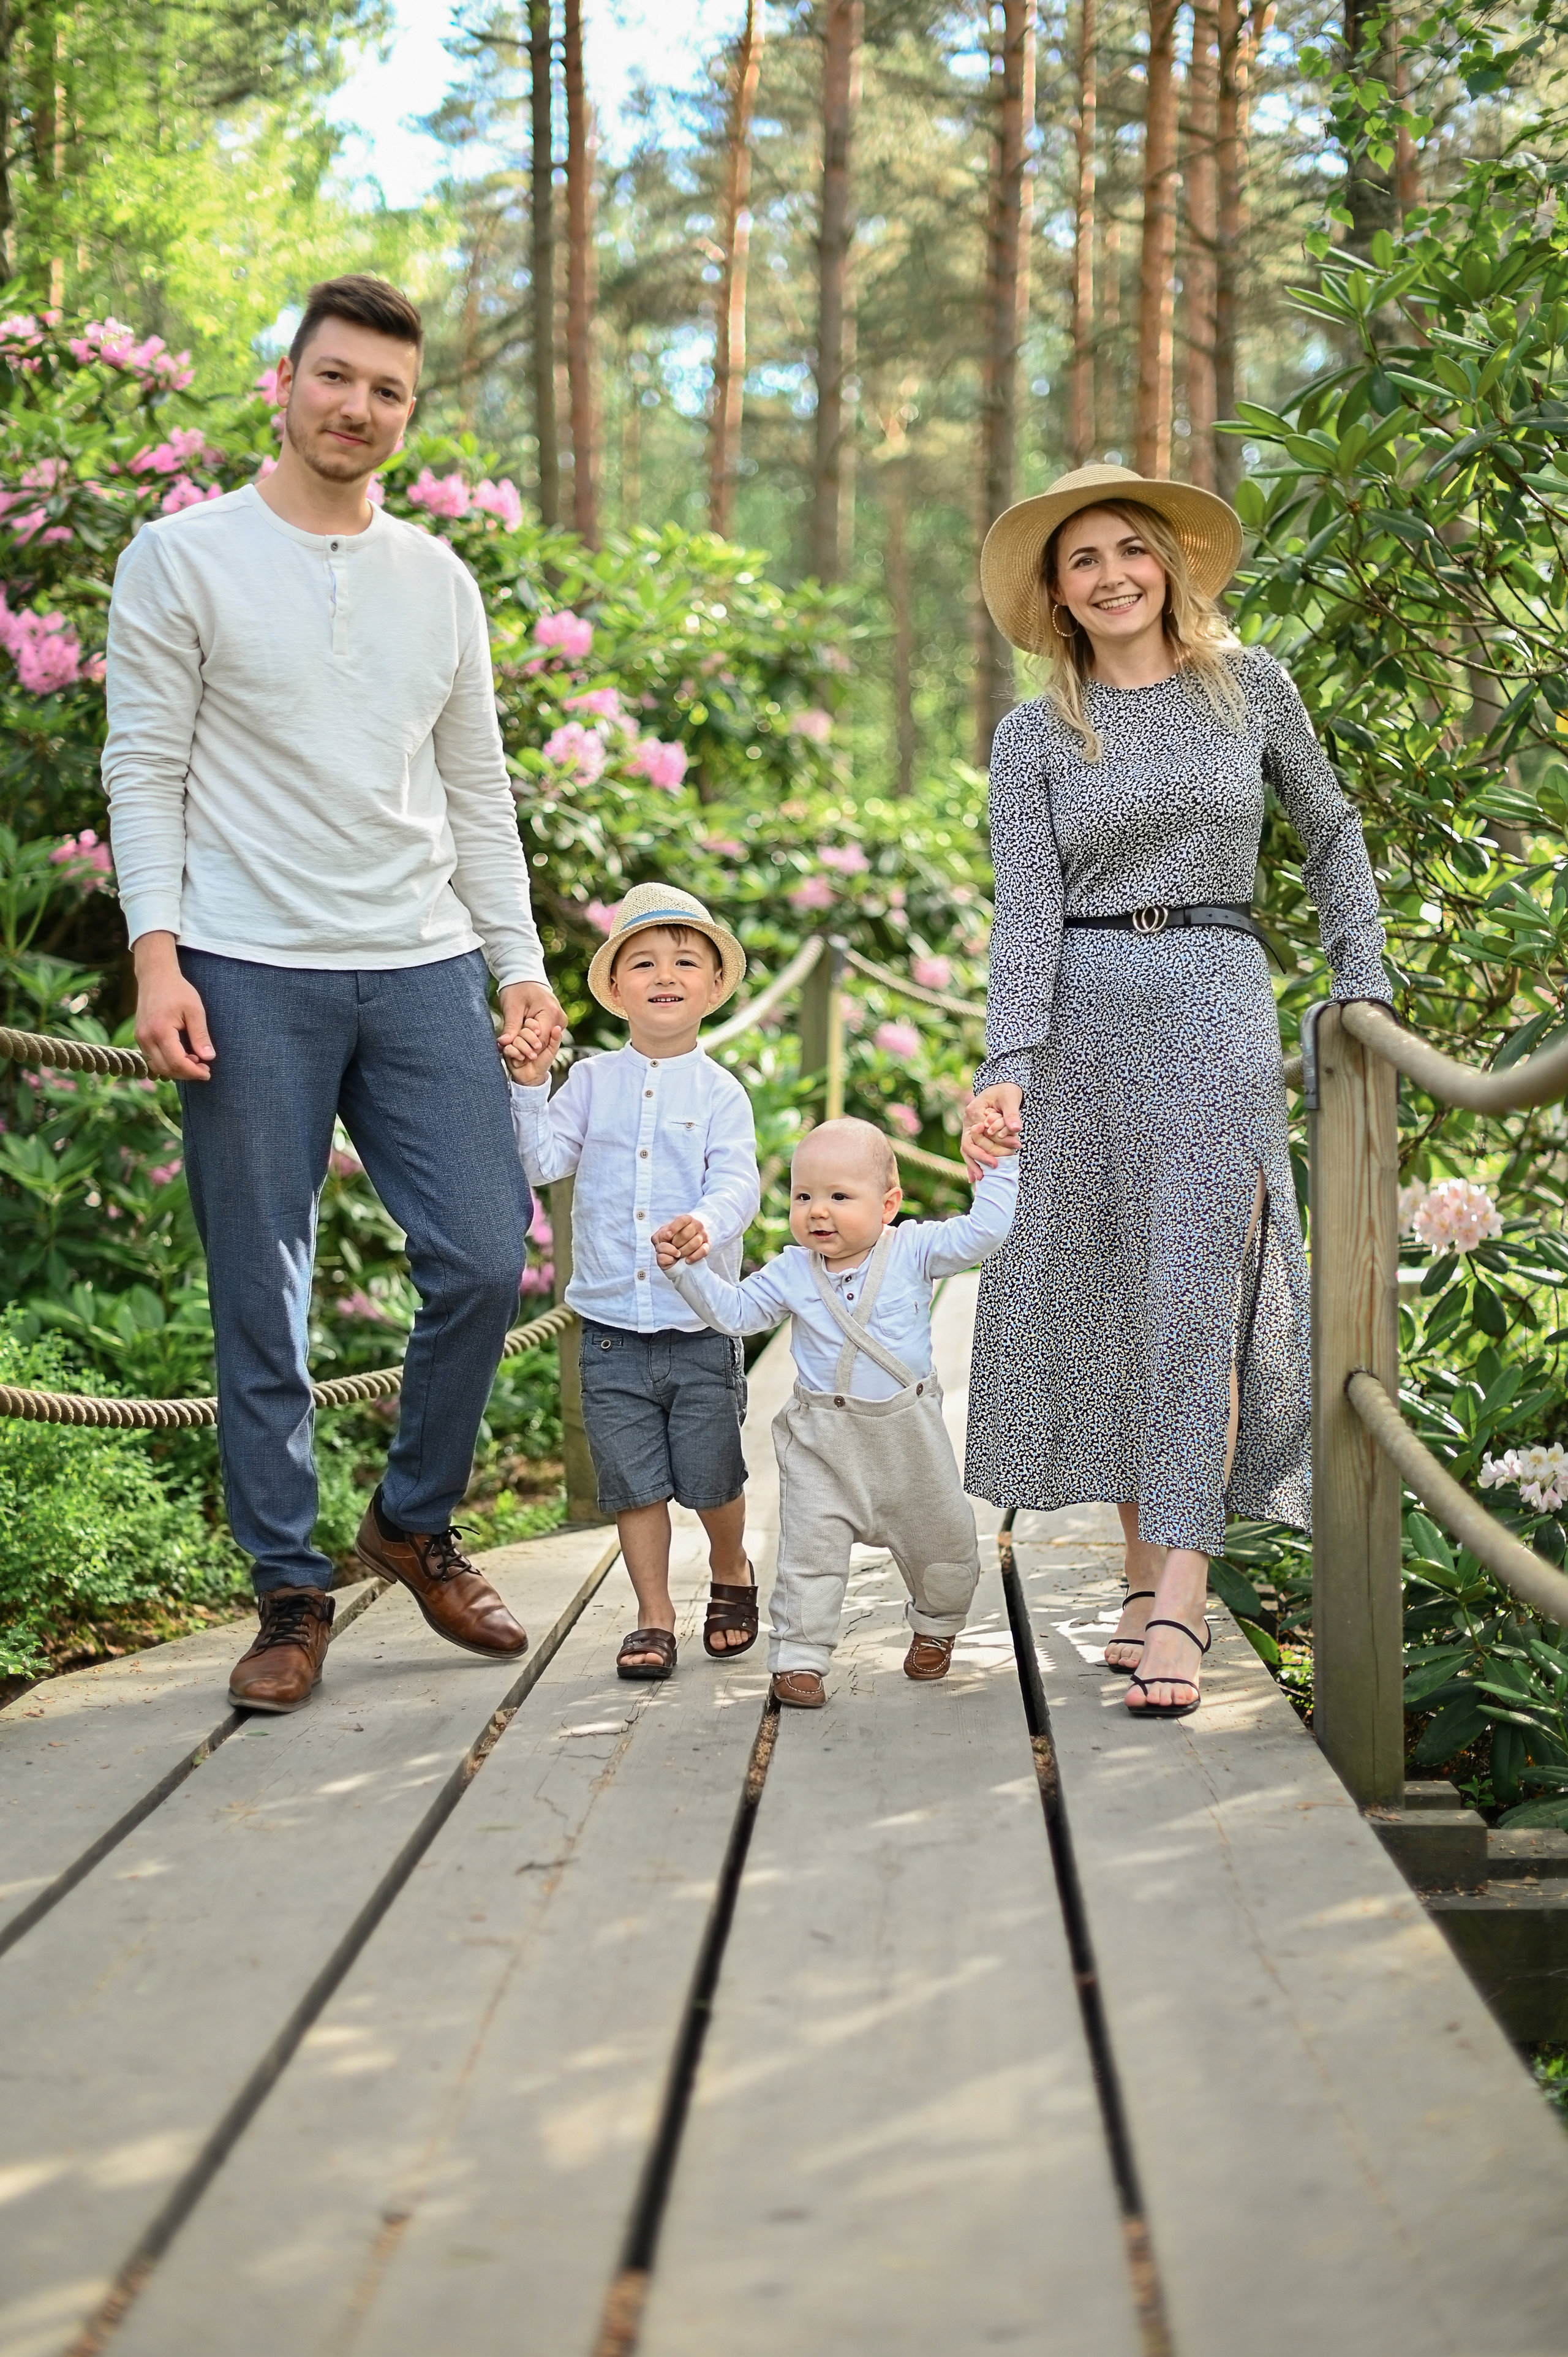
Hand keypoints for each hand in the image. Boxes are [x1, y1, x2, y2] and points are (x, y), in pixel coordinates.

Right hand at [133, 932, 213, 1080]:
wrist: (155, 976)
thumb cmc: (178, 990)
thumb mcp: (195, 1011)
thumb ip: (200, 1035)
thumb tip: (209, 1058)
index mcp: (160, 1031)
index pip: (177, 1062)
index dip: (194, 1072)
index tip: (208, 1072)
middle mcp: (146, 1037)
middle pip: (166, 1069)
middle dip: (186, 1074)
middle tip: (204, 1069)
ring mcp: (140, 1038)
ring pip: (157, 1067)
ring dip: (176, 1070)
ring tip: (194, 1061)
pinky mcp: (140, 1037)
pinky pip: (152, 1058)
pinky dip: (167, 1062)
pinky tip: (182, 1055)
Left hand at [497, 979, 563, 1072]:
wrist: (525, 977)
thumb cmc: (517, 989)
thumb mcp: (512, 1007)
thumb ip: (510, 1027)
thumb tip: (503, 1044)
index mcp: (551, 1013)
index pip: (540, 1040)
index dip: (526, 1049)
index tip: (511, 1054)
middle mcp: (560, 1019)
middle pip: (544, 1043)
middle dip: (527, 1049)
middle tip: (510, 1054)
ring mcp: (560, 1021)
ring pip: (545, 1041)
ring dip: (529, 1045)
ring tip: (514, 1048)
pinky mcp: (556, 1023)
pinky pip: (545, 1036)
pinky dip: (533, 1040)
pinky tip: (521, 1041)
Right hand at [500, 1028, 555, 1086]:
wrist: (534, 1076)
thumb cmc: (542, 1061)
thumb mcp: (552, 1050)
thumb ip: (555, 1039)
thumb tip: (558, 1028)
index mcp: (531, 1032)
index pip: (530, 1022)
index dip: (535, 1027)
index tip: (539, 1032)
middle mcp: (521, 1036)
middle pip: (524, 1031)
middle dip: (531, 1039)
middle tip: (538, 1047)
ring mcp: (513, 1043)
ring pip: (517, 1040)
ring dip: (525, 1049)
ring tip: (532, 1057)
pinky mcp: (507, 1051)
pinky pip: (508, 1048)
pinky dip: (516, 1053)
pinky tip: (521, 1059)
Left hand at [653, 1213, 709, 1268]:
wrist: (687, 1241)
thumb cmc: (673, 1237)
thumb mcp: (664, 1234)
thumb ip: (661, 1235)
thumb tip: (666, 1237)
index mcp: (686, 1219)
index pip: (681, 1221)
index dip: (674, 1228)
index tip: (668, 1236)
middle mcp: (697, 1225)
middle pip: (686, 1234)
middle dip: (676, 1243)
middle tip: (673, 1247)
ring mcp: (703, 1235)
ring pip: (694, 1243)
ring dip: (683, 1251)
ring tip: (678, 1254)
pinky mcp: (707, 1245)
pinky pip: (703, 1251)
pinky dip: (694, 1257)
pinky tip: (687, 1260)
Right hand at [961, 1084, 1022, 1177]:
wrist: (1002, 1085)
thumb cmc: (1006, 1090)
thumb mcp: (1011, 1099)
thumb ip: (1012, 1114)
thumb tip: (1015, 1129)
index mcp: (974, 1110)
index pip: (981, 1134)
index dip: (994, 1145)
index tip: (1006, 1156)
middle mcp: (968, 1120)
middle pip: (969, 1143)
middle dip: (981, 1158)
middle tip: (995, 1167)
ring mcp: (968, 1127)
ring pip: (966, 1148)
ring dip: (973, 1164)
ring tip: (979, 1179)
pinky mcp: (972, 1132)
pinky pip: (970, 1148)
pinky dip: (972, 1162)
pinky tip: (974, 1177)